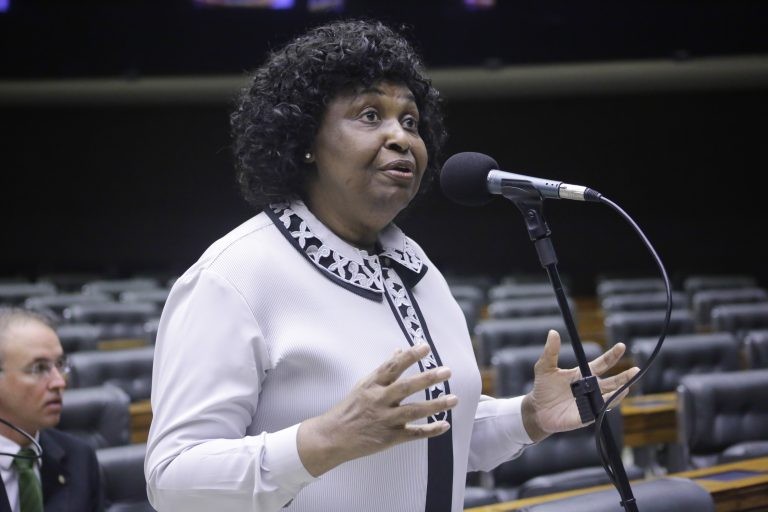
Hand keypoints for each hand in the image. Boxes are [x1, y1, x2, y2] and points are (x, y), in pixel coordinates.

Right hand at [297, 343, 456, 475]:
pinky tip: (445, 425)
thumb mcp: (363, 385)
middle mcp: (379, 400)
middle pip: (406, 387)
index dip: (409, 356)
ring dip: (436, 405)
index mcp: (372, 385)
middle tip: (447, 371)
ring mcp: (385, 420)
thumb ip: (384, 370)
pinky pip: (413, 434)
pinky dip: (430, 430)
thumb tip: (398, 351)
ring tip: (454, 399)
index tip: (425, 347)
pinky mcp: (389, 438)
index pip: (393, 366)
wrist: (333, 437)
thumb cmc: (350, 408)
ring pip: (414, 411)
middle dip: (428, 378)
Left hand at [521, 330, 639, 441]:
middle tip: (636, 370)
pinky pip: (600, 410)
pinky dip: (608, 404)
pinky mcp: (587, 415)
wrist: (537, 410)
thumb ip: (551, 351)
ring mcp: (590, 402)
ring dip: (620, 391)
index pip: (602, 363)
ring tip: (629, 385)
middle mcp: (590, 388)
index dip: (612, 356)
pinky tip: (615, 399)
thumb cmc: (543, 388)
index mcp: (583, 374)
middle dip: (625, 376)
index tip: (621, 346)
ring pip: (610, 396)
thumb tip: (553, 332)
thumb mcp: (545, 367)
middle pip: (612, 381)